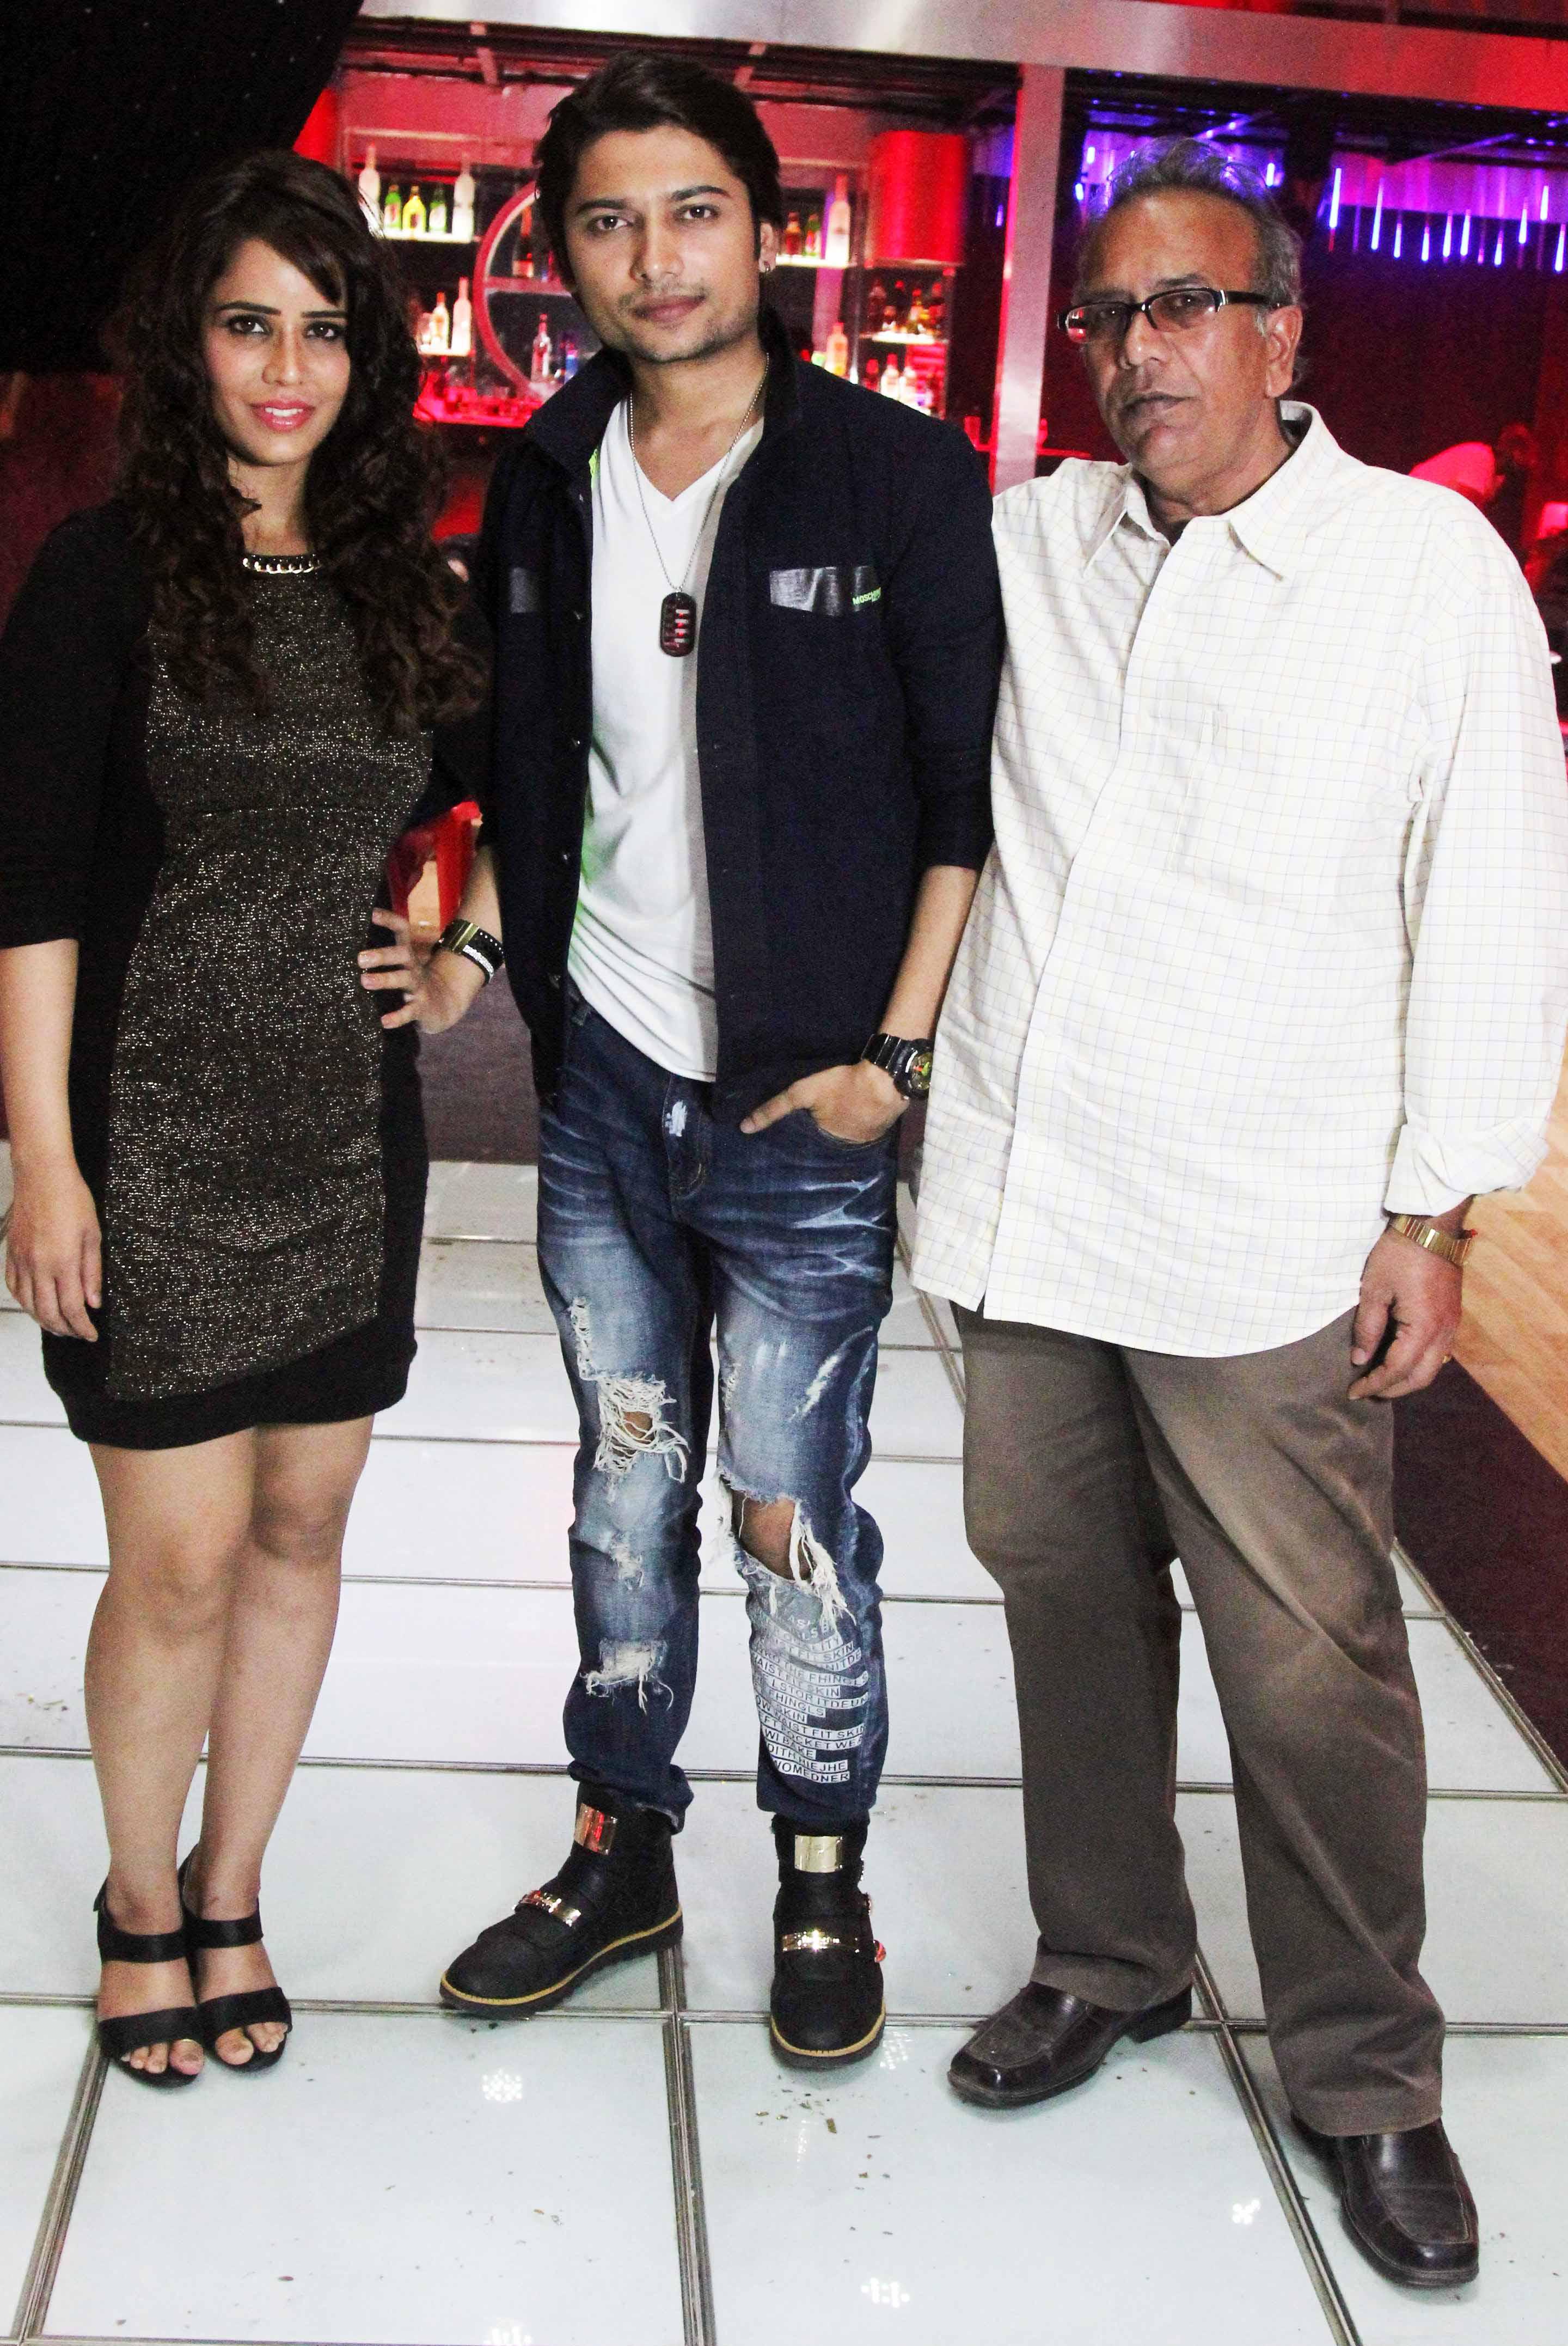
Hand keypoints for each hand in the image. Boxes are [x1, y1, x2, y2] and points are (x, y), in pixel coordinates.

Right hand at [5, 1157, 100, 1338]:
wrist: (42, 1175)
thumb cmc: (72, 1199)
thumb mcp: (93, 1235)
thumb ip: (92, 1272)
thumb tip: (93, 1302)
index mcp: (63, 1262)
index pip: (72, 1308)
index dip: (82, 1327)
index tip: (91, 1334)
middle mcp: (39, 1265)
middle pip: (48, 1313)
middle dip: (64, 1329)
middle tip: (77, 1333)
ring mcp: (21, 1260)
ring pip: (28, 1304)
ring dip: (43, 1320)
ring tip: (58, 1325)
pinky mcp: (11, 1253)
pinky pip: (14, 1286)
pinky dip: (24, 1302)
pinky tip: (34, 1305)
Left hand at [358, 909, 484, 1033]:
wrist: (444, 1006)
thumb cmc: (414, 982)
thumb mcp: (404, 965)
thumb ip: (386, 954)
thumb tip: (353, 941)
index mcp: (408, 954)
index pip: (402, 930)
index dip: (388, 920)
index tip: (370, 913)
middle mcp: (414, 968)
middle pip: (403, 954)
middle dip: (382, 955)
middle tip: (360, 958)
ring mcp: (419, 988)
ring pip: (404, 980)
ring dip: (385, 979)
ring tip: (365, 981)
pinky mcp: (421, 1008)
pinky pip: (409, 1012)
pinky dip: (397, 1017)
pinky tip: (384, 1021)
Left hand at [740, 1059, 904, 1142]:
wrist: (885, 1079)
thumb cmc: (841, 1085)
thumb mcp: (802, 1093)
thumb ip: (776, 1108)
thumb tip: (744, 1128)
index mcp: (825, 1142)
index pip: (806, 1145)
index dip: (800, 1138)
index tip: (791, 1134)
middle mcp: (845, 1149)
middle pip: (826, 1142)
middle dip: (820, 1137)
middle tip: (815, 1124)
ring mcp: (864, 1141)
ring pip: (845, 1138)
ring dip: (841, 1132)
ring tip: (834, 1120)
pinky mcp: (880, 1132)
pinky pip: (863, 1132)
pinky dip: (857, 1126)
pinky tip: (855, 1116)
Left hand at [1348, 1229, 1462, 1400]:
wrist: (1432, 1227)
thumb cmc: (1399, 1254)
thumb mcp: (1374, 1290)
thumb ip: (1368, 1328)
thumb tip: (1360, 1359)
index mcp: (1422, 1328)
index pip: (1397, 1370)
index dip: (1374, 1384)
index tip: (1353, 1392)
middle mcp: (1443, 1333)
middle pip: (1420, 1378)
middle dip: (1393, 1390)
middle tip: (1367, 1391)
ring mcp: (1452, 1325)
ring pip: (1433, 1367)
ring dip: (1408, 1378)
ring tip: (1381, 1379)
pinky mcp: (1453, 1317)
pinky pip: (1438, 1352)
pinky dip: (1419, 1363)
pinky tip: (1400, 1358)